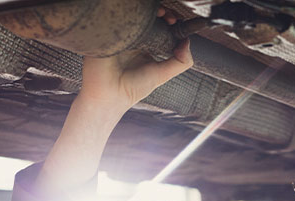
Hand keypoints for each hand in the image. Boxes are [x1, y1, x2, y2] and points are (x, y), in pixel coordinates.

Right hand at [77, 8, 192, 111]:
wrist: (109, 94)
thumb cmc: (132, 88)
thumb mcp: (162, 75)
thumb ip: (180, 62)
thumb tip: (187, 42)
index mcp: (146, 45)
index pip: (160, 26)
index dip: (170, 21)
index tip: (176, 22)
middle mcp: (134, 37)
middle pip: (150, 17)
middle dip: (163, 13)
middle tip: (169, 17)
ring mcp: (121, 32)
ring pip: (136, 14)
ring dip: (150, 11)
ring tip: (160, 15)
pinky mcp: (107, 30)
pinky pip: (119, 16)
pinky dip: (131, 13)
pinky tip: (141, 19)